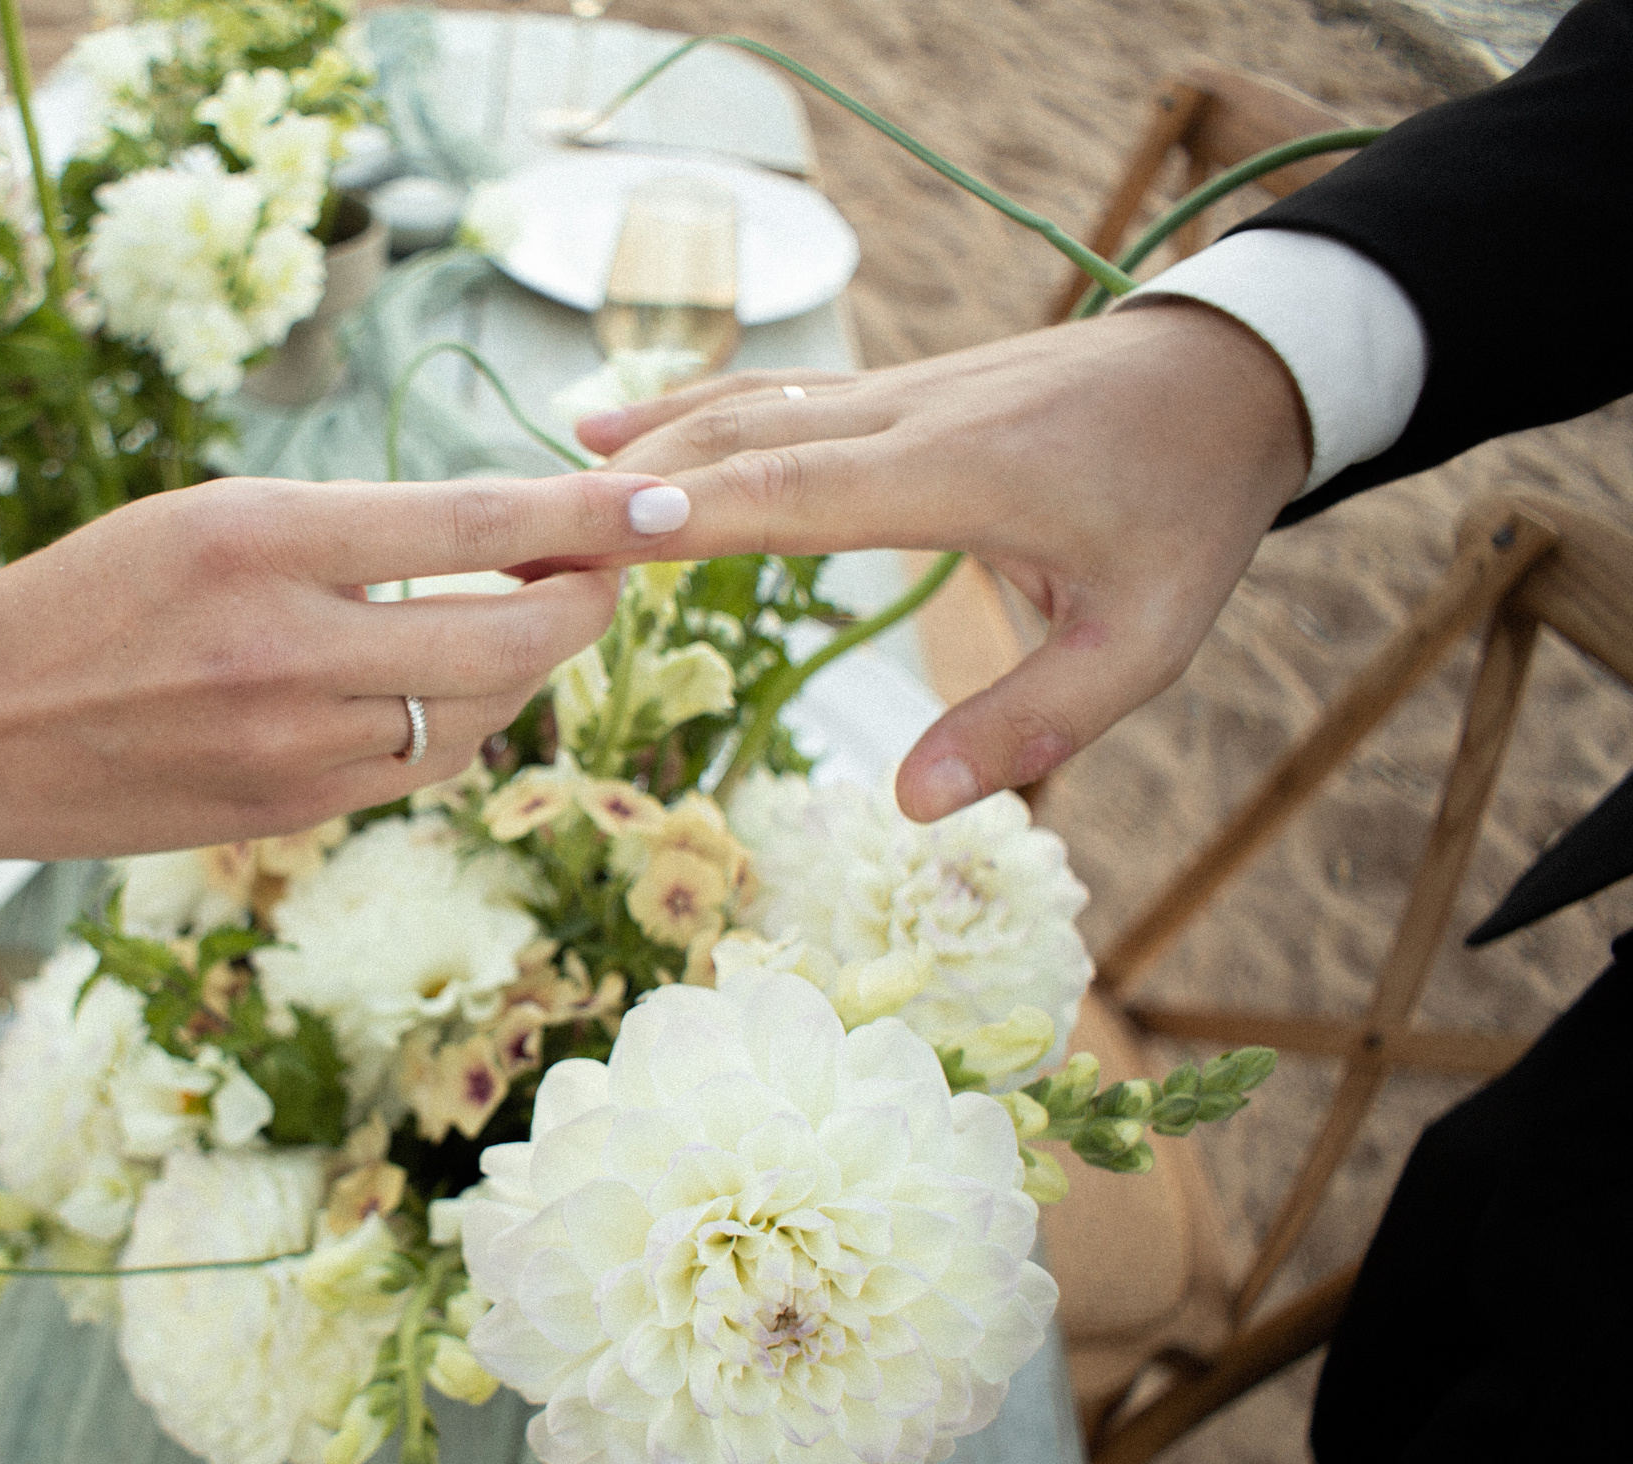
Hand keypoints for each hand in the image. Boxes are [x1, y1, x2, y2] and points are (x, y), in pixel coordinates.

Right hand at [0, 471, 689, 861]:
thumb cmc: (88, 596)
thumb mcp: (209, 517)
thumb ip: (348, 529)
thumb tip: (495, 538)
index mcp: (260, 542)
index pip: (471, 522)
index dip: (590, 513)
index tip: (671, 503)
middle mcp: (287, 650)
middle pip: (508, 635)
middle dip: (586, 601)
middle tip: (613, 566)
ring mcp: (291, 747)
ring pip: (478, 712)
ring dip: (524, 664)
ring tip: (526, 612)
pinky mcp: (289, 815)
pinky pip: (420, 767)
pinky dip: (459, 722)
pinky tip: (451, 685)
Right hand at [578, 302, 1310, 819]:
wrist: (1231, 373)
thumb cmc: (1188, 511)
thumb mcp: (1143, 636)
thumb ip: (1032, 723)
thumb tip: (912, 802)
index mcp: (954, 475)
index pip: (790, 491)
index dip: (686, 512)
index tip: (585, 533)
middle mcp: (902, 418)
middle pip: (739, 443)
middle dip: (627, 491)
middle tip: (518, 540)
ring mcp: (889, 393)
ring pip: (744, 407)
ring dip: (644, 446)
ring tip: (543, 487)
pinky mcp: (888, 390)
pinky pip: (770, 394)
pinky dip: (688, 414)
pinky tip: (623, 428)